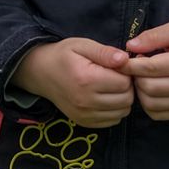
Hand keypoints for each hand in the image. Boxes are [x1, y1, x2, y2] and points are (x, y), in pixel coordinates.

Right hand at [12, 37, 133, 128]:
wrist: (40, 73)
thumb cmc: (63, 56)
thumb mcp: (82, 45)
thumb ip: (104, 52)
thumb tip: (125, 59)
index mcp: (87, 80)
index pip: (124, 82)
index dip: (126, 72)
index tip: (119, 66)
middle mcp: (85, 101)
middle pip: (126, 99)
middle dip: (127, 86)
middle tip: (117, 76)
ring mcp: (84, 115)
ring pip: (122, 112)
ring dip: (122, 99)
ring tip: (112, 86)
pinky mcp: (84, 122)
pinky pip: (112, 121)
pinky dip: (114, 110)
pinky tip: (106, 97)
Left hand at [126, 22, 168, 120]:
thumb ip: (153, 36)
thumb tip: (130, 46)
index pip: (149, 68)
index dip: (130, 65)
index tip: (121, 60)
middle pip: (147, 88)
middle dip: (135, 77)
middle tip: (136, 67)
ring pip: (149, 104)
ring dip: (140, 92)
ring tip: (143, 78)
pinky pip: (157, 114)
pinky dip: (148, 104)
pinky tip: (151, 90)